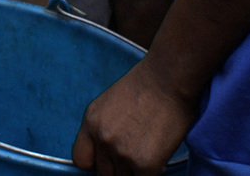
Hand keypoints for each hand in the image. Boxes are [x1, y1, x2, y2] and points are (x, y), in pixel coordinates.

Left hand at [72, 59, 197, 174]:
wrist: (168, 82)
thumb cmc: (144, 89)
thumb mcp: (108, 105)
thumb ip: (102, 129)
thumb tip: (105, 154)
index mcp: (91, 123)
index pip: (81, 160)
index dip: (95, 164)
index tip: (106, 162)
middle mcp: (103, 140)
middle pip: (104, 173)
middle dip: (118, 168)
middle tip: (132, 154)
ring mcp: (123, 153)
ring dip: (135, 171)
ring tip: (147, 149)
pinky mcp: (146, 165)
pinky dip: (152, 172)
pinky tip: (158, 154)